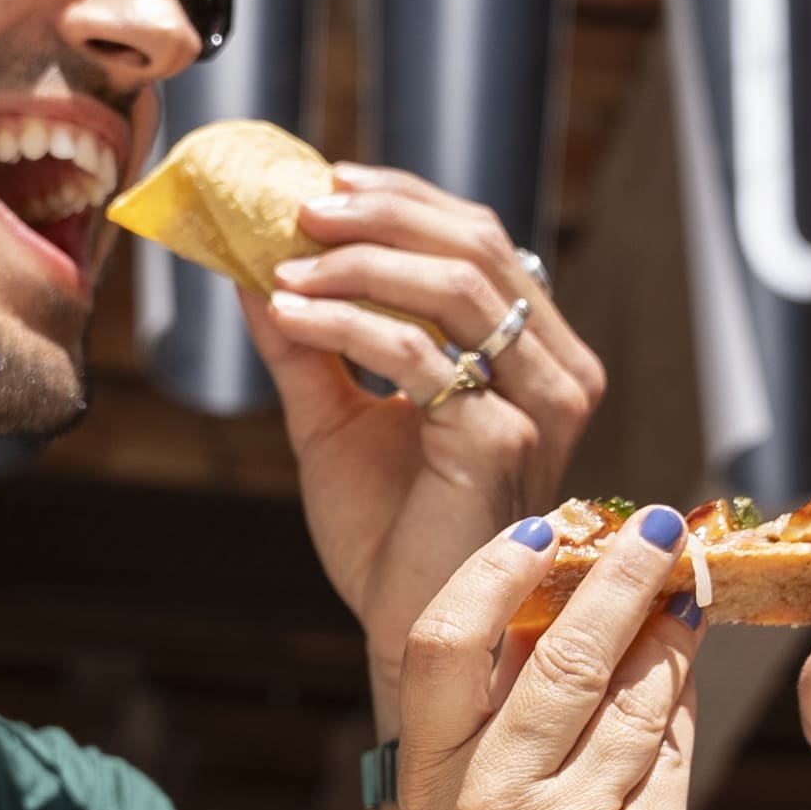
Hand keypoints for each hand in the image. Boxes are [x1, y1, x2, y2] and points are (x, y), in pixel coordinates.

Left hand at [244, 166, 604, 668]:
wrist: (408, 628)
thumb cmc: (390, 534)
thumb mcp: (338, 419)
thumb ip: (308, 345)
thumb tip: (255, 268)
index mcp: (534, 355)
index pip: (481, 240)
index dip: (404, 199)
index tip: (325, 182)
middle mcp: (555, 371)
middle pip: (477, 244)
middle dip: (380, 213)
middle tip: (299, 207)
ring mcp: (539, 404)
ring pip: (456, 284)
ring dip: (359, 260)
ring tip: (286, 261)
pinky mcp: (504, 438)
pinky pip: (422, 353)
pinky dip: (348, 322)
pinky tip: (292, 314)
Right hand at [385, 505, 706, 809]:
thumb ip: (517, 734)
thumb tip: (588, 619)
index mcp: (433, 785)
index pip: (444, 644)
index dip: (492, 573)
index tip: (538, 528)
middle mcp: (491, 800)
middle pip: (562, 651)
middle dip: (618, 576)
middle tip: (657, 530)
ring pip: (636, 696)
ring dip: (669, 636)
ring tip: (686, 599)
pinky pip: (674, 760)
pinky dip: (684, 715)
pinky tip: (688, 684)